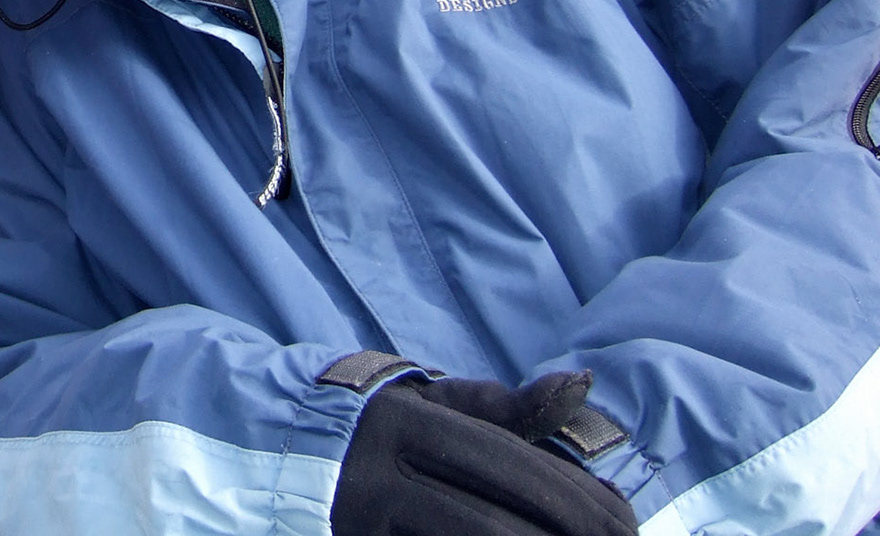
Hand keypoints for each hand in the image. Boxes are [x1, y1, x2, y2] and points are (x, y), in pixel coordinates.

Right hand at [333, 372, 636, 535]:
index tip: (627, 524)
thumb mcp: (432, 405)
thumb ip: (505, 407)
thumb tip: (581, 386)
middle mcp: (375, 473)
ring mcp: (362, 520)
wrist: (282, 454)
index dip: (571, 497)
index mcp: (401, 422)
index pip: (503, 462)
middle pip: (490, 523)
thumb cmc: (381, 429)